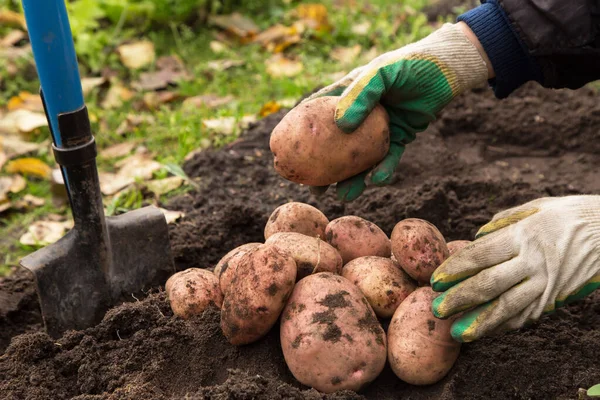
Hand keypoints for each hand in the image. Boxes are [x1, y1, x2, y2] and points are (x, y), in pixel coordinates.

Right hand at [303, 22, 489, 201]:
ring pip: (360, 159)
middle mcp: (360, 114)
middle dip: (323, 168)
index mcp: (347, 94)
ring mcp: (379, 128)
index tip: (288, 152)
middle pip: (334, 145)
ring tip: (344, 195)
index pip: (316, 114)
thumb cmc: (409, 65)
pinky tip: (378, 181)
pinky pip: (390, 159)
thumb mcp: (381, 74)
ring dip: (352, 179)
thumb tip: (341, 126)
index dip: (301, 133)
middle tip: (313, 187)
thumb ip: (361, 95)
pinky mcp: (400, 137)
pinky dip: (384, 171)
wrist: (447, 69)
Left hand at [431, 196, 599, 342]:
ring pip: (508, 307)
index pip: (480, 255)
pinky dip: (506, 325)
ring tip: (458, 332)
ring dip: (480, 321)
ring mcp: (546, 282)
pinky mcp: (556, 297)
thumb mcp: (533, 208)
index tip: (435, 281)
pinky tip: (487, 331)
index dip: (455, 269)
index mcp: (522, 235)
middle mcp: (532, 260)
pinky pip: (528, 315)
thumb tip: (474, 239)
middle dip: (460, 299)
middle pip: (489, 284)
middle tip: (438, 309)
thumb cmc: (565, 215)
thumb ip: (501, 223)